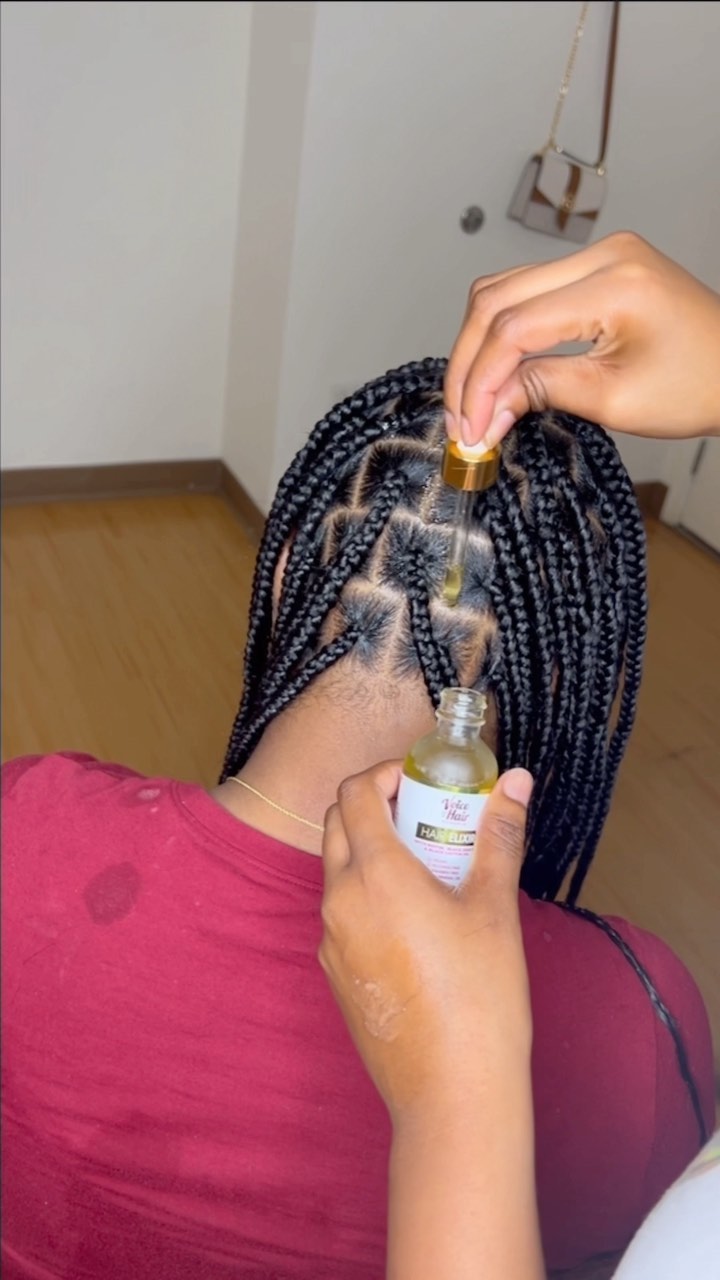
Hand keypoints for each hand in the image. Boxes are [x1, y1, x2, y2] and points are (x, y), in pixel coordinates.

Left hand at [319, 761, 533, 1121]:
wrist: (451, 1094)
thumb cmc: (479, 998)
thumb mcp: (494, 907)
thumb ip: (499, 835)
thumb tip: (517, 782)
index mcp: (374, 875)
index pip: (354, 793)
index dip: (384, 774)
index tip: (421, 780)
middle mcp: (339, 902)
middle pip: (338, 825)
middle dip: (378, 807)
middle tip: (429, 816)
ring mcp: (330, 941)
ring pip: (340, 871)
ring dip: (374, 851)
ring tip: (432, 869)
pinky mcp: (334, 973)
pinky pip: (343, 913)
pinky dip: (370, 894)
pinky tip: (418, 920)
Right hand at [444, 230, 719, 448]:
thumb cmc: (700, 386)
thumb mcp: (613, 400)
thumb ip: (540, 392)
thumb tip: (483, 410)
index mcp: (615, 284)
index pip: (515, 327)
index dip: (479, 380)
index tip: (468, 426)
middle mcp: (605, 256)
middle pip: (496, 299)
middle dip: (468, 364)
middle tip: (460, 418)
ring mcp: (601, 255)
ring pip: (503, 290)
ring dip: (478, 346)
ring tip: (474, 400)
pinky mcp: (599, 267)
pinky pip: (529, 289)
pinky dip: (504, 332)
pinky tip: (497, 371)